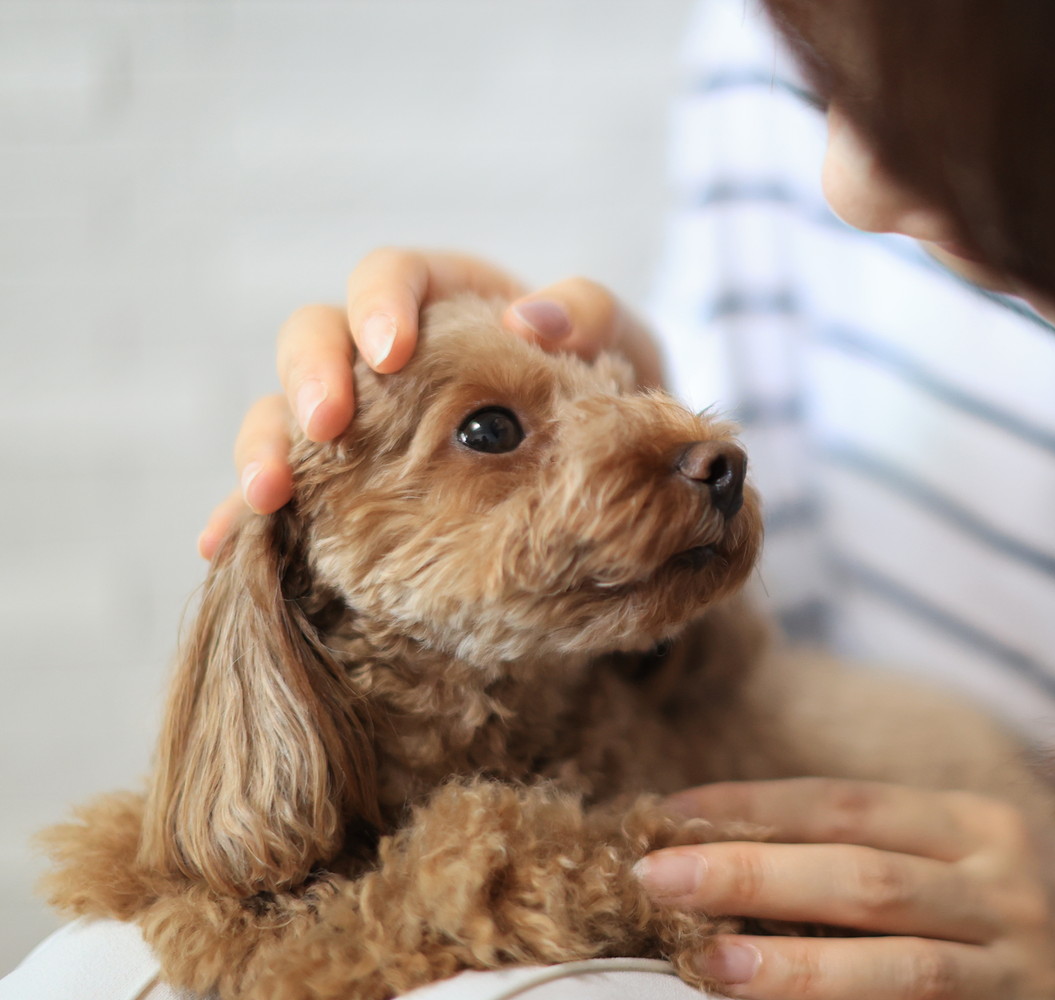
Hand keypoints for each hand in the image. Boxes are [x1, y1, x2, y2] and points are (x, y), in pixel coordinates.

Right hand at [199, 247, 664, 557]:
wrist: (617, 477)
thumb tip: (529, 318)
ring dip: (263, 449)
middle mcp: (384, 358)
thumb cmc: (609, 390)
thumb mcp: (620, 342)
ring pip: (280, 415)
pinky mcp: (348, 490)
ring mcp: (359, 425)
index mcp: (442, 301)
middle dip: (309, 377)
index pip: (388, 277)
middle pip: (313, 338)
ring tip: (265, 497)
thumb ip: (589, 314)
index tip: (390, 351)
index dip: (378, 304)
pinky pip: (287, 498)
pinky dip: (248, 517)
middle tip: (327, 424)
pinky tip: (223, 548)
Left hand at [634, 779, 1054, 999]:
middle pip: (867, 877)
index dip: (758, 807)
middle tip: (661, 878)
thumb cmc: (1019, 904)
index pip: (851, 803)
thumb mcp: (967, 850)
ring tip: (709, 966)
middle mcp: (1003, 888)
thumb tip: (740, 844)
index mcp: (978, 824)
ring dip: (797, 968)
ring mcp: (1017, 968)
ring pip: (900, 968)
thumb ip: (881, 845)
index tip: (674, 815)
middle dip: (758, 877)